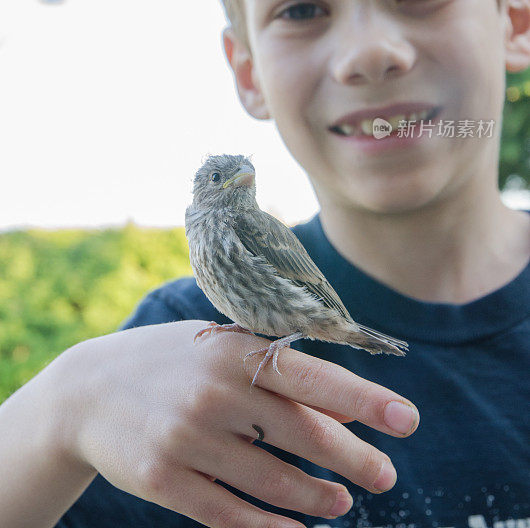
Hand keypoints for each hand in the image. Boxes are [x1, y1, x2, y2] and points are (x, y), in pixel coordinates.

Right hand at [61, 319, 418, 527]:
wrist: (85, 392)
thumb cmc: (170, 362)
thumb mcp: (219, 349)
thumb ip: (277, 374)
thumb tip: (346, 409)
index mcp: (230, 352)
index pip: (310, 377)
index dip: (363, 400)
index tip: (407, 420)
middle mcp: (212, 394)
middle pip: (299, 434)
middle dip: (352, 459)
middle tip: (385, 476)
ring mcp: (186, 439)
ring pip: (271, 481)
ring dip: (315, 496)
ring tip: (341, 501)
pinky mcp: (163, 479)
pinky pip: (229, 513)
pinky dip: (269, 526)